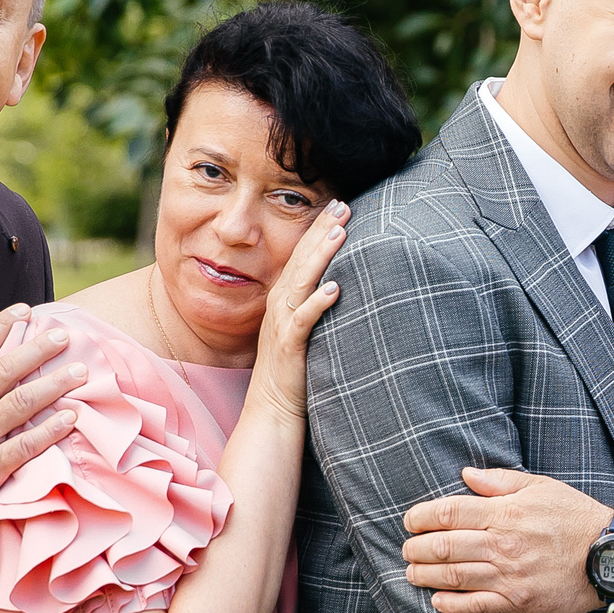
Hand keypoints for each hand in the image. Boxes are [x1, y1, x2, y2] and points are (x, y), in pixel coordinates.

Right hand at [0, 306, 83, 522]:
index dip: (0, 327)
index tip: (23, 312)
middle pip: (4, 371)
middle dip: (36, 351)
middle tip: (62, 337)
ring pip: (20, 403)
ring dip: (54, 385)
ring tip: (79, 373)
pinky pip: (25, 445)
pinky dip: (50, 431)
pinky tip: (71, 418)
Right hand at [249, 202, 348, 419]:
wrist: (271, 408)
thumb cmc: (292, 369)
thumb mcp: (301, 328)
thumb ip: (311, 304)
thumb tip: (337, 282)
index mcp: (283, 299)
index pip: (301, 254)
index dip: (317, 228)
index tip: (336, 205)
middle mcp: (280, 306)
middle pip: (302, 259)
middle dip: (321, 230)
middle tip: (342, 204)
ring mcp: (283, 324)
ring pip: (302, 282)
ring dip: (321, 256)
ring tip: (340, 233)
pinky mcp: (289, 346)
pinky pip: (303, 321)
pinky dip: (318, 303)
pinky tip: (335, 288)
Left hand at [402, 468, 613, 612]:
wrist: (611, 554)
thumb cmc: (576, 517)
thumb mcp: (541, 487)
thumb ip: (500, 481)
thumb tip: (465, 475)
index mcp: (506, 512)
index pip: (449, 512)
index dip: (421, 517)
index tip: (410, 521)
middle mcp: (503, 544)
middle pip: (443, 546)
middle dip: (416, 548)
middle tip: (406, 549)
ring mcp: (509, 575)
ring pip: (453, 576)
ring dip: (425, 575)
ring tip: (411, 573)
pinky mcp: (519, 601)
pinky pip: (476, 605)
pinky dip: (451, 604)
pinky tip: (436, 600)